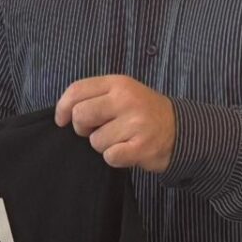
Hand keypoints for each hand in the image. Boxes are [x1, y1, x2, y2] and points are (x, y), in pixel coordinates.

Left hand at [54, 75, 175, 171]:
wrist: (180, 130)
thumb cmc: (143, 112)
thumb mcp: (123, 93)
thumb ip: (95, 97)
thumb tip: (64, 114)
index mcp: (118, 84)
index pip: (77, 90)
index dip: (62, 107)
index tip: (61, 120)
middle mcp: (126, 100)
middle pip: (81, 115)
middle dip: (83, 129)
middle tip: (98, 130)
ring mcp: (135, 123)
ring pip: (95, 141)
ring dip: (104, 145)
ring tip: (121, 139)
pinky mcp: (142, 146)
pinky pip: (110, 157)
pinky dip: (115, 158)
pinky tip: (127, 150)